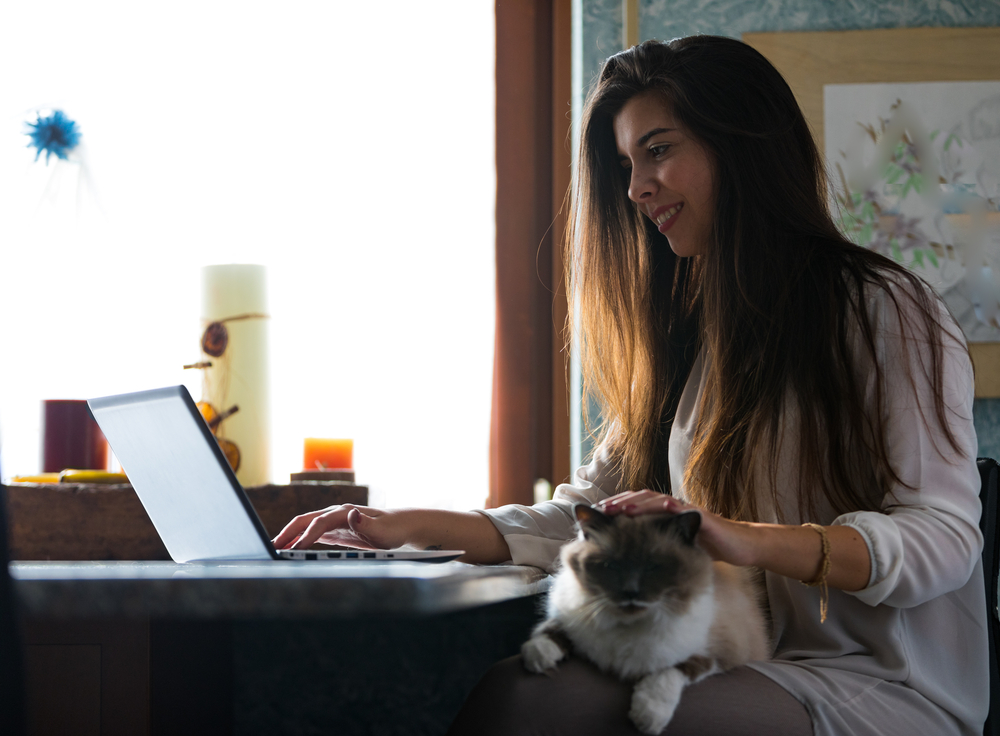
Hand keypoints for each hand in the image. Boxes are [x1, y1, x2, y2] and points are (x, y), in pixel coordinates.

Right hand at [272, 505, 409, 550]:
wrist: (400, 526)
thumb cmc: (392, 529)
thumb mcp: (382, 530)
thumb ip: (366, 522)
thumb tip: (352, 513)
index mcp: (345, 512)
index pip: (319, 523)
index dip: (306, 535)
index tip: (295, 548)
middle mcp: (336, 514)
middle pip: (306, 520)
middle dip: (288, 532)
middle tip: (272, 546)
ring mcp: (334, 522)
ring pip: (306, 526)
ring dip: (290, 536)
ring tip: (274, 548)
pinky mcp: (335, 531)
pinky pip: (312, 534)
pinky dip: (299, 540)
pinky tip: (290, 549)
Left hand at [597, 491, 756, 566]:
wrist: (741, 547)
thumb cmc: (710, 547)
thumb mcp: (679, 547)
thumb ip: (661, 546)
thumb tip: (636, 560)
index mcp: (666, 514)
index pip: (638, 506)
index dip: (619, 507)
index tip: (599, 513)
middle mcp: (674, 507)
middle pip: (643, 499)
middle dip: (621, 502)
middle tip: (601, 509)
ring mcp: (688, 509)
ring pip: (659, 500)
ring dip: (639, 503)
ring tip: (622, 508)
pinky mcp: (702, 516)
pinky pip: (684, 508)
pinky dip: (671, 505)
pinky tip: (661, 505)